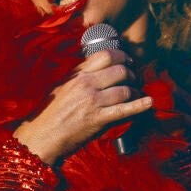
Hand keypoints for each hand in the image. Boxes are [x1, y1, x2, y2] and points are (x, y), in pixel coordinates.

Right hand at [14, 49, 152, 164]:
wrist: (42, 135)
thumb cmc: (49, 112)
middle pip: (120, 70)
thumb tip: (97, 67)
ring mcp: (92, 101)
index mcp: (77, 74)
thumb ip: (79, 75)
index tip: (128, 60)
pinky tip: (148, 102)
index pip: (105, 55)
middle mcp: (86, 84)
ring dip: (135, 91)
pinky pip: (124, 109)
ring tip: (137, 94)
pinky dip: (139, 105)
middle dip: (132, 74)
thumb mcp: (61, 86)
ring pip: (124, 89)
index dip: (122, 56)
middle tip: (134, 79)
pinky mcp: (98, 119)